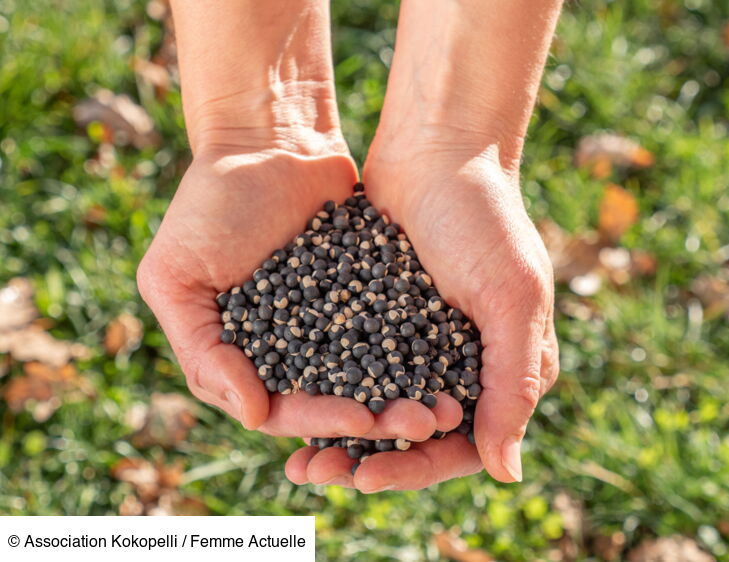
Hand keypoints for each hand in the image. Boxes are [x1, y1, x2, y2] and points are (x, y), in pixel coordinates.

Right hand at [137, 147, 462, 442]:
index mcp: (240, 356)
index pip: (280, 407)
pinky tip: (451, 362)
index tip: (362, 419)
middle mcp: (288, 349)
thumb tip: (251, 413)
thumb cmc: (210, 202)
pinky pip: (392, 329)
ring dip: (404, 393)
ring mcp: (329, 323)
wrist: (268, 139)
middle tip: (420, 422)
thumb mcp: (176, 275)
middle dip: (375, 416)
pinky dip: (418, 349)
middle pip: (333, 400)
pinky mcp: (366, 293)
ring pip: (369, 373)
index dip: (320, 418)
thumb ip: (200, 349)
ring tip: (443, 405)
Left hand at [285, 142, 558, 489]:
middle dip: (367, 458)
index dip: (415, 468)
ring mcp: (420, 338)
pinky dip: (326, 385)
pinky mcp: (381, 312)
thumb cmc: (486, 218)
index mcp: (505, 367)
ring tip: (297, 454)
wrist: (438, 147)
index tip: (366, 478)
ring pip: (378, 403)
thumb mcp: (513, 299)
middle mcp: (463, 361)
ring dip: (340, 431)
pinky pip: (353, 361)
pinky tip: (290, 401)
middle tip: (315, 474)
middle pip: (414, 432)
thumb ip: (514, 384)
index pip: (462, 442)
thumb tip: (506, 475)